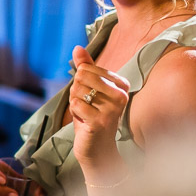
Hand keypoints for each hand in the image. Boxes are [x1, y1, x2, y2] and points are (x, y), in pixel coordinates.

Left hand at [68, 46, 129, 166]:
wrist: (97, 148)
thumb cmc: (92, 115)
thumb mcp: (89, 89)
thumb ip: (85, 67)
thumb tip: (77, 47)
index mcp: (122, 84)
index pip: (86, 69)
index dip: (80, 84)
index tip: (91, 98)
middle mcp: (121, 95)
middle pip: (81, 77)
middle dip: (76, 92)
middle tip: (86, 106)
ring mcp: (113, 109)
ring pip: (77, 90)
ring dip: (75, 103)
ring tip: (86, 114)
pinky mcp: (100, 121)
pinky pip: (75, 104)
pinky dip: (74, 112)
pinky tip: (84, 122)